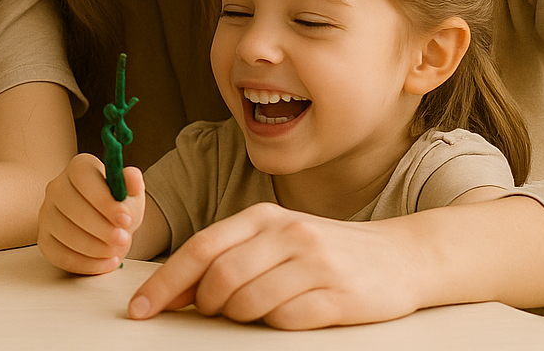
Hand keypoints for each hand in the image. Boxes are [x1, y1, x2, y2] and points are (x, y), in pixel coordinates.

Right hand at [36, 153, 143, 273]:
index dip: (103, 199)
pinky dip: (86, 263)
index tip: (125, 219)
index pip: (82, 177)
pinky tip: (107, 263)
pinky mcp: (44, 239)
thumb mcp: (131, 196)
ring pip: (64, 231)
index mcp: (79, 168)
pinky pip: (59, 254)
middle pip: (70, 205)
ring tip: (116, 251)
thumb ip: (133, 185)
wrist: (106, 229)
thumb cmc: (117, 209)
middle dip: (100, 227)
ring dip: (94, 246)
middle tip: (123, 239)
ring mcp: (46, 213)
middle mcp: (56, 187)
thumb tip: (132, 175)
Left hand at [128, 201, 423, 328]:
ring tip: (250, 313)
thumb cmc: (326, 250)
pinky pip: (286, 320)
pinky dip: (274, 325)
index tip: (142, 308)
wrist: (402, 256)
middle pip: (219, 278)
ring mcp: (315, 265)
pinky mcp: (340, 297)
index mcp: (262, 218)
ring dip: (238, 317)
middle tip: (209, 313)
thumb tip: (175, 290)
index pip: (199, 249)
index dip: (165, 282)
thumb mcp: (276, 238)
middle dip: (204, 304)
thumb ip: (230, 255)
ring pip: (249, 302)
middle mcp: (287, 235)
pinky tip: (285, 316)